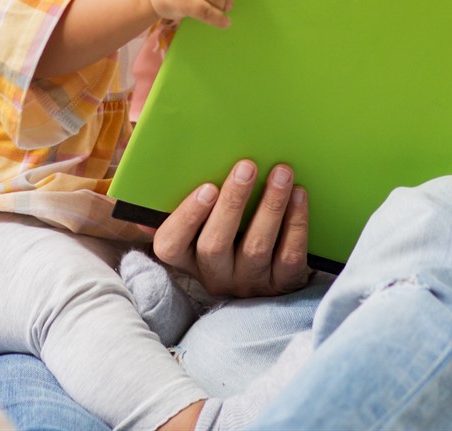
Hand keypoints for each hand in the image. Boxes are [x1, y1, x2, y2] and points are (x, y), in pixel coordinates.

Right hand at [152, 159, 310, 298]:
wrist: (273, 272)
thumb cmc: (229, 232)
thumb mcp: (200, 227)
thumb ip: (176, 209)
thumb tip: (152, 193)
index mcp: (187, 258)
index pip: (171, 246)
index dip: (186, 218)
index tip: (207, 187)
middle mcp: (216, 276)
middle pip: (215, 245)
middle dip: (232, 202)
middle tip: (247, 166)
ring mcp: (249, 283)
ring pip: (256, 247)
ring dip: (270, 206)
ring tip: (281, 172)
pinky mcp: (283, 284)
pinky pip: (289, 255)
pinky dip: (296, 223)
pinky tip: (299, 195)